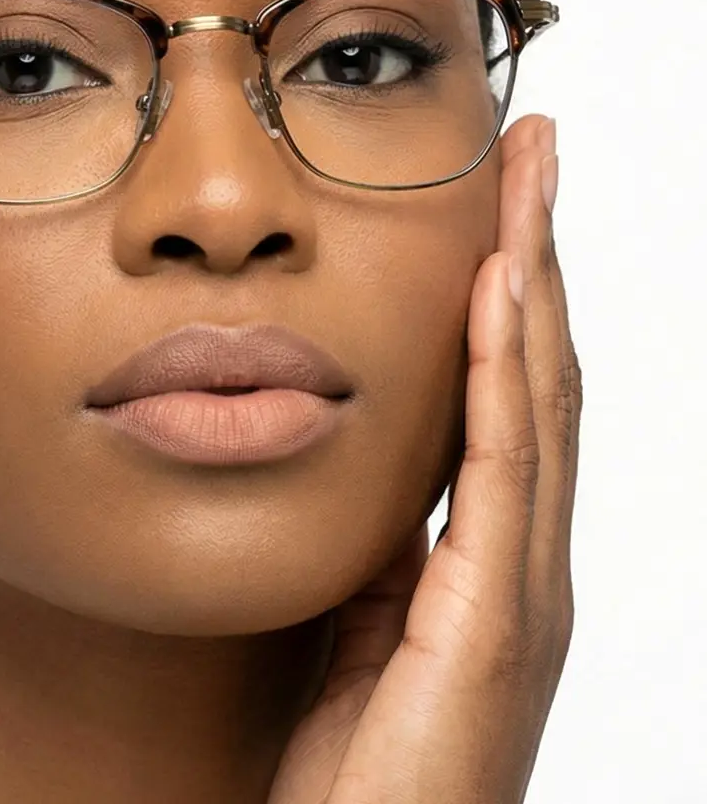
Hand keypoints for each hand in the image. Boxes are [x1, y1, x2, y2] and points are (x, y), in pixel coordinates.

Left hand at [268, 114, 580, 803]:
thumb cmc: (355, 767)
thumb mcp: (358, 627)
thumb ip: (379, 552)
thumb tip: (368, 482)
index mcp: (484, 556)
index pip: (505, 392)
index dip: (510, 290)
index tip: (500, 200)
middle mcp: (519, 560)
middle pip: (534, 371)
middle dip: (537, 253)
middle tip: (535, 151)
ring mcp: (518, 591)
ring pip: (533, 398)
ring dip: (534, 280)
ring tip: (531, 180)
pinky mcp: (491, 626)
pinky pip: (500, 471)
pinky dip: (505, 372)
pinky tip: (501, 292)